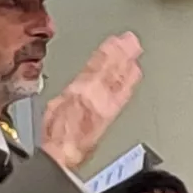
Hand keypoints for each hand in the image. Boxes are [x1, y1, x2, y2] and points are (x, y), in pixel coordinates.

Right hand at [31, 31, 145, 171]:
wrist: (64, 153)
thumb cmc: (57, 134)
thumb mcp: (56, 105)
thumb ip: (71, 93)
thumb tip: (77, 88)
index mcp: (78, 90)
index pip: (95, 65)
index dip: (107, 51)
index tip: (116, 39)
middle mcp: (93, 95)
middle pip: (110, 69)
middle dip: (121, 53)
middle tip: (131, 39)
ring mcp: (105, 104)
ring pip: (118, 79)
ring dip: (128, 62)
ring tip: (135, 49)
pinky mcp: (111, 114)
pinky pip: (123, 94)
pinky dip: (130, 81)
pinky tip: (136, 73)